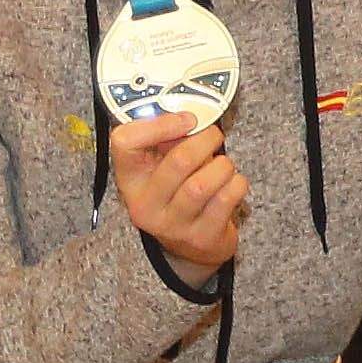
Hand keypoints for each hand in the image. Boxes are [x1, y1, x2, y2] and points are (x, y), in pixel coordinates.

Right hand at [108, 112, 247, 273]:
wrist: (191, 249)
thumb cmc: (177, 195)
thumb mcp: (160, 168)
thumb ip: (167, 141)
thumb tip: (192, 112)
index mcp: (130, 180)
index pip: (125, 142)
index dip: (159, 124)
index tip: (186, 119)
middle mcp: (146, 205)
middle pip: (178, 161)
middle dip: (206, 140)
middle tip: (214, 136)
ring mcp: (173, 225)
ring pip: (204, 183)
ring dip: (223, 165)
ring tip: (223, 165)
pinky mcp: (202, 237)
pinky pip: (227, 198)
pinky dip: (236, 183)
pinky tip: (231, 183)